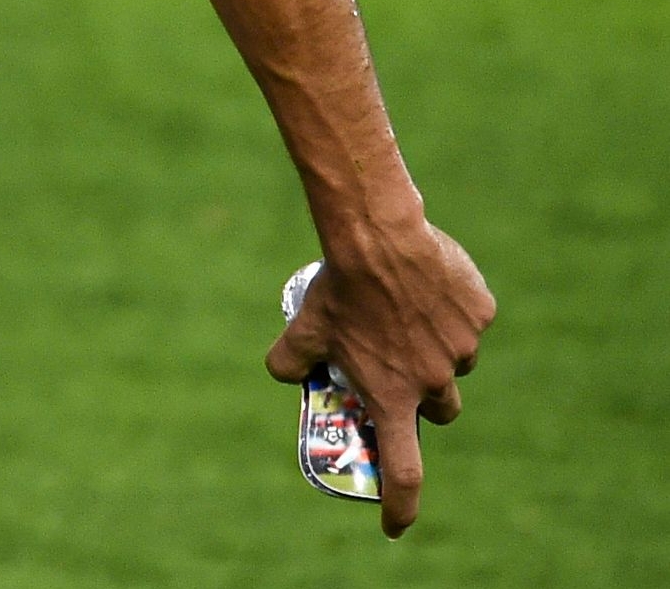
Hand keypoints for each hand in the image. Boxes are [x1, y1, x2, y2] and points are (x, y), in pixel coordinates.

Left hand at [271, 217, 492, 535]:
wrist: (377, 238)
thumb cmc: (338, 288)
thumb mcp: (305, 327)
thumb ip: (289, 360)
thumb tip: (282, 373)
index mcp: (392, 395)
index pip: (403, 470)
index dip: (400, 505)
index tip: (394, 526)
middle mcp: (434, 380)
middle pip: (440, 409)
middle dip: (424, 399)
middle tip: (401, 371)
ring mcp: (462, 347)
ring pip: (456, 359)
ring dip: (437, 348)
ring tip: (406, 311)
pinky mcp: (480, 313)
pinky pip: (469, 318)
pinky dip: (452, 307)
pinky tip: (427, 283)